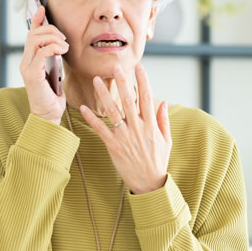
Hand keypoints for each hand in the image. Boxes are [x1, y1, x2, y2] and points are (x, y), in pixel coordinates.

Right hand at [21, 5, 68, 124]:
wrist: (49, 115)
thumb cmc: (53, 95)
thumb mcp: (55, 71)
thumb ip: (54, 57)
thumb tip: (61, 43)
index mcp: (30, 59)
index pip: (30, 34)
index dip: (36, 20)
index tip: (42, 8)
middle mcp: (25, 61)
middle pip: (33, 34)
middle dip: (50, 29)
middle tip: (64, 39)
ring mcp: (27, 67)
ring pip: (35, 40)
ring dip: (53, 38)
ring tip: (64, 47)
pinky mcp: (32, 75)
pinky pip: (41, 53)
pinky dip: (52, 48)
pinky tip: (61, 52)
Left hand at [80, 64, 171, 194]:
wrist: (149, 184)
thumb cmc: (158, 161)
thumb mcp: (167, 140)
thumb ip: (163, 120)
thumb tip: (163, 102)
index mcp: (151, 125)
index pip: (147, 97)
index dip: (143, 80)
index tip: (139, 67)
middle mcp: (138, 128)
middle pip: (129, 100)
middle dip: (122, 82)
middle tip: (115, 66)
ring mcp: (125, 137)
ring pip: (113, 111)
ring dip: (104, 94)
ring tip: (96, 80)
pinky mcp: (114, 147)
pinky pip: (101, 130)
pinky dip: (92, 118)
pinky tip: (84, 107)